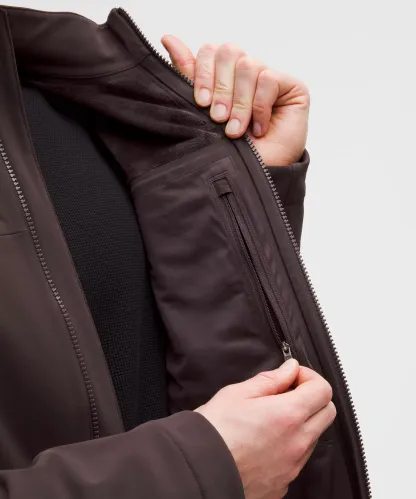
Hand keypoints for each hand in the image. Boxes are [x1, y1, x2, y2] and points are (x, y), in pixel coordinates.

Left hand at [162, 36, 309, 166]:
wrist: (257, 176)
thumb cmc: (232, 151)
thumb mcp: (203, 114)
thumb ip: (188, 75)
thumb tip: (168, 39)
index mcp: (223, 77)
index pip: (210, 52)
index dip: (203, 73)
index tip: (201, 102)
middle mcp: (245, 75)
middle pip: (229, 52)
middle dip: (221, 88)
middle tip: (218, 118)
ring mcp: (269, 78)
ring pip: (248, 66)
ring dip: (240, 103)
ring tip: (236, 131)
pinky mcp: (291, 86)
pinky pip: (269, 79)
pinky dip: (260, 106)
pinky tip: (259, 129)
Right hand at [195, 360, 335, 498]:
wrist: (199, 470)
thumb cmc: (213, 432)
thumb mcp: (238, 393)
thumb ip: (271, 380)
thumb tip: (289, 370)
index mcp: (287, 415)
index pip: (322, 390)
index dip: (309, 377)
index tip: (292, 377)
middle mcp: (296, 443)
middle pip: (327, 412)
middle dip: (312, 398)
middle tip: (287, 394)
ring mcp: (292, 466)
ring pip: (313, 437)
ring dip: (301, 423)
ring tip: (270, 419)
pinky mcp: (284, 483)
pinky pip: (298, 459)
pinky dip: (290, 446)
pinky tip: (265, 442)